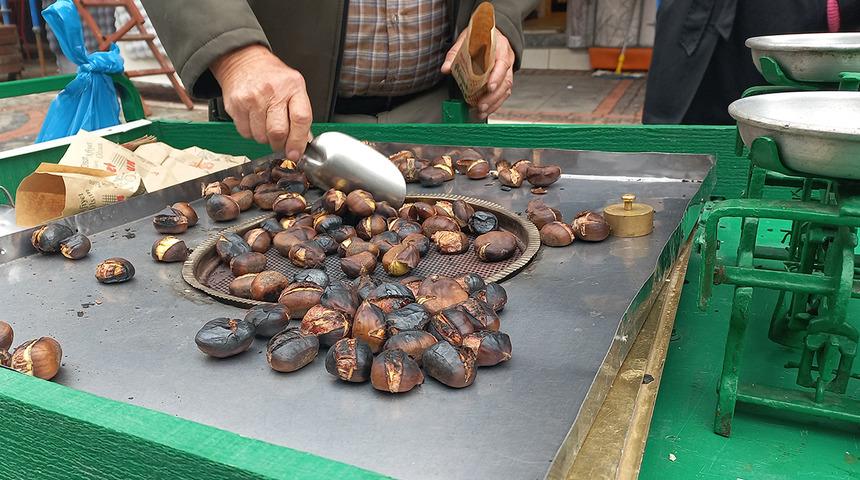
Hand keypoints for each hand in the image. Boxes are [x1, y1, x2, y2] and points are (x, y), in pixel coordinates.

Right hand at [211, 45, 312, 160]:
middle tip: (280, 143)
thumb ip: (301, 114)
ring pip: (261, 136)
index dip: (298, 141)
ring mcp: (252, 98)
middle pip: (278, 132)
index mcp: (293, 87)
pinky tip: (254, 120)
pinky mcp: (236, 105)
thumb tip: (304, 142)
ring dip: (265, 138)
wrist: (243, 61)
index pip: (300, 119)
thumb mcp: (294, 87)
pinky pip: (246, 133)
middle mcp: (272, 91)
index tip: (296, 153)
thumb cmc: (272, 76)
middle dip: (280, 144)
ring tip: (265, 124)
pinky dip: (251, 133)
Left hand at [441, 29, 514, 118]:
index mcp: (500, 47)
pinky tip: (485, 110)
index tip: (489, 87)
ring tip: (481, 111)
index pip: (502, 63)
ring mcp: (508, 69)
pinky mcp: (505, 78)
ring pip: (505, 89)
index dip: (497, 76)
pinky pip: (503, 93)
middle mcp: (507, 58)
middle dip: (493, 96)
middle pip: (505, 80)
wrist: (489, 33)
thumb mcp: (465, 39)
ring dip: (493, 103)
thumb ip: (454, 54)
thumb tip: (446, 69)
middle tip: (480, 106)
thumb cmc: (479, 36)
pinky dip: (494, 104)